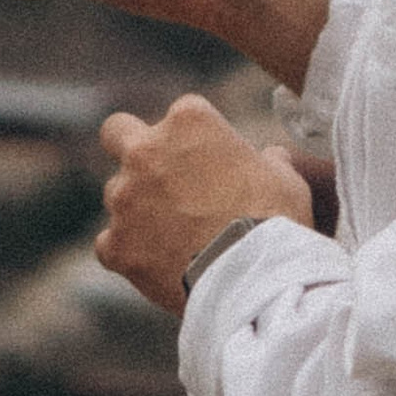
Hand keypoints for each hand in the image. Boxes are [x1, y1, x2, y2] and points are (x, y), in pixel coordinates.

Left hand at [95, 97, 313, 312]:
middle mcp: (146, 151)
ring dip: (137, 209)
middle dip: (131, 147)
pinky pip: (109, 244)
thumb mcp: (286, 179)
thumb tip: (272, 158)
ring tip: (175, 238)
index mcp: (189, 121)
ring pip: (117, 194)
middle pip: (117, 131)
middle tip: (156, 175)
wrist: (253, 280)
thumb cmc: (276, 222)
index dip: (196, 139)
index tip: (212, 162)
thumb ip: (269, 161)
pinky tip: (157, 265)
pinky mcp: (115, 244)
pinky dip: (128, 252)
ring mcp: (124, 198)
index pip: (183, 115)